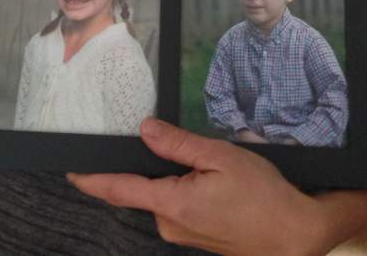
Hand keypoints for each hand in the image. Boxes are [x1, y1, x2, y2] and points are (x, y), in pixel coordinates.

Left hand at [69, 118, 334, 255]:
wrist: (295, 235)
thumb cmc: (264, 197)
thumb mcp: (220, 157)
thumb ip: (178, 144)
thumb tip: (145, 130)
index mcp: (171, 204)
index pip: (117, 189)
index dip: (90, 178)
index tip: (70, 168)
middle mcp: (170, 224)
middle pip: (144, 187)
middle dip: (154, 166)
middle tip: (183, 149)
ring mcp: (183, 234)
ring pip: (164, 196)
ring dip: (176, 178)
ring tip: (214, 169)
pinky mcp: (196, 236)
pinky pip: (179, 207)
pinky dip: (187, 190)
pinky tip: (216, 183)